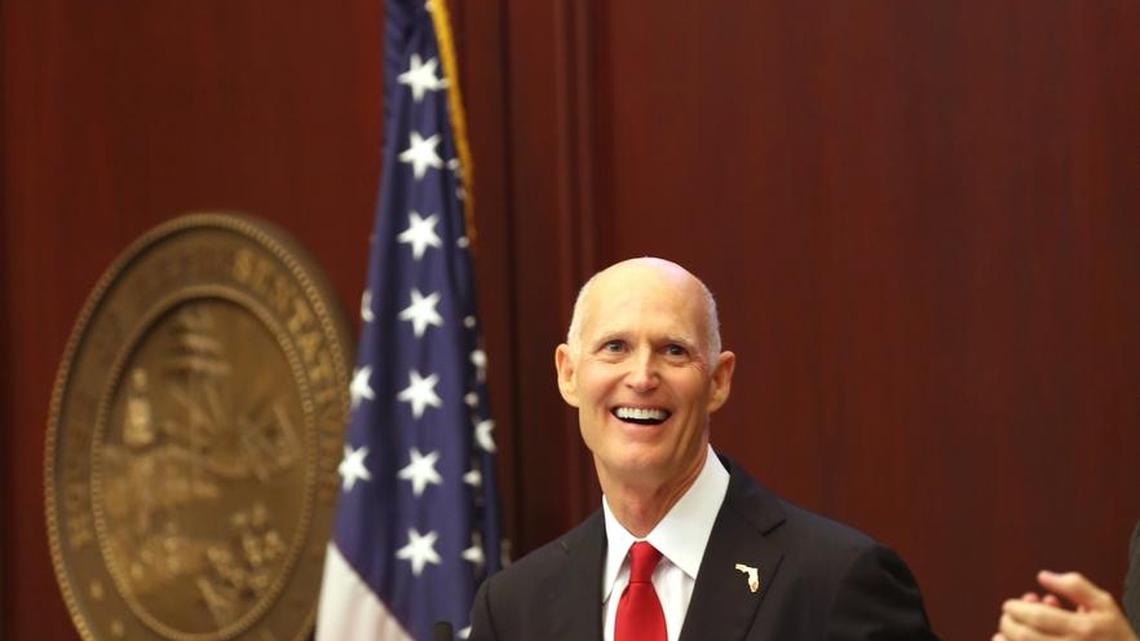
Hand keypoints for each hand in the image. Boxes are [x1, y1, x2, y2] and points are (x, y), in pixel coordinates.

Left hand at [993, 571, 1137, 640]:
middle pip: (1026, 637)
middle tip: (1006, 616)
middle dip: (1008, 623)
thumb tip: (1043, 576)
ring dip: (1006, 640)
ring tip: (1005, 631)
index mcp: (1084, 629)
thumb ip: (1074, 586)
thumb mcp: (1103, 605)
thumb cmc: (1114, 634)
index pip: (1039, 617)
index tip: (1009, 605)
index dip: (1018, 609)